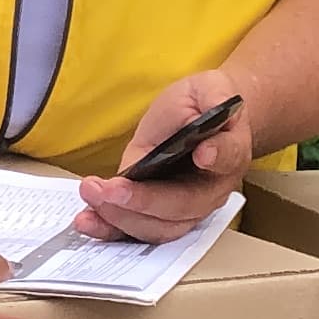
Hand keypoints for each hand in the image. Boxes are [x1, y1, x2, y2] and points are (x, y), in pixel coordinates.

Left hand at [75, 70, 252, 243]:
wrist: (201, 119)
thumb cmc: (204, 105)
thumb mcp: (210, 87)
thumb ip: (214, 96)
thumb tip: (215, 109)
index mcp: (230, 154)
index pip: (227, 158)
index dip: (216, 157)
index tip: (202, 153)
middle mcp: (210, 191)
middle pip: (182, 208)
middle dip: (142, 201)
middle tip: (111, 189)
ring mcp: (184, 208)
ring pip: (158, 227)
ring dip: (121, 217)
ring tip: (92, 196)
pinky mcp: (155, 212)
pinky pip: (137, 231)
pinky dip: (111, 230)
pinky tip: (87, 221)